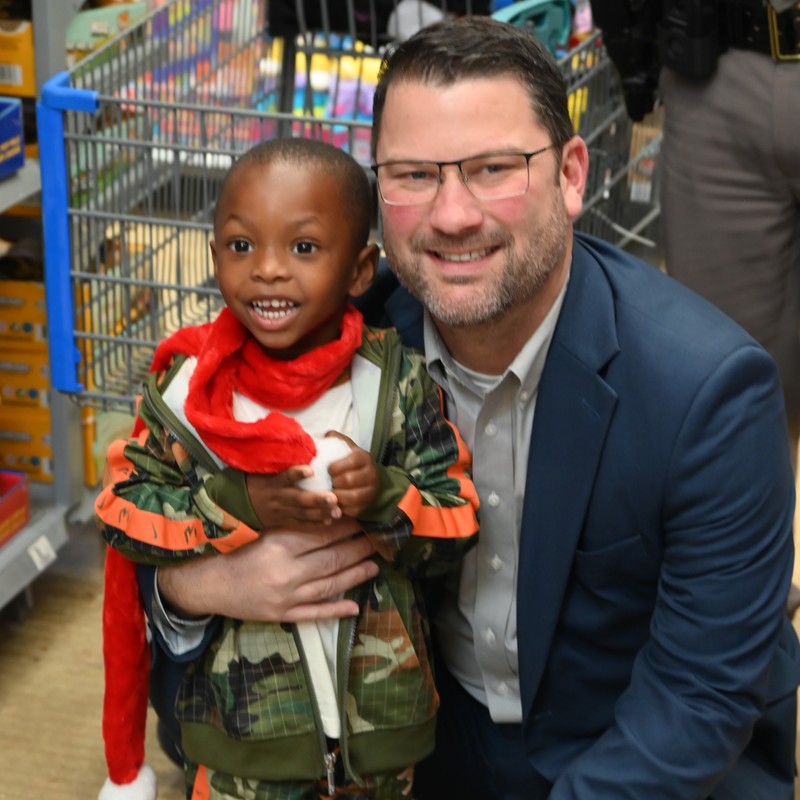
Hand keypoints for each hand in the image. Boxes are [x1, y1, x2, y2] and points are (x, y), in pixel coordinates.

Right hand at [157, 518, 378, 621]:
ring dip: (355, 575)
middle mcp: (286, 570)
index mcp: (280, 544)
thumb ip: (294, 528)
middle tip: (376, 540)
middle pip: (332, 558)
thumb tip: (329, 519)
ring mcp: (286, 596)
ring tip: (374, 566)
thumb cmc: (238, 552)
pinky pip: (315, 613)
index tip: (362, 520)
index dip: (346, 528)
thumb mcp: (265, 532)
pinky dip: (336, 610)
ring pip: (330, 584)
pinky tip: (355, 606)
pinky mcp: (283, 614)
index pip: (323, 535)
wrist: (209, 583)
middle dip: (357, 548)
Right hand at [246, 466, 341, 527]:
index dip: (297, 473)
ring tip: (338, 511)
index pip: (285, 476)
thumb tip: (300, 443)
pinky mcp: (283, 521)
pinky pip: (300, 524)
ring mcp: (281, 511)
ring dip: (321, 513)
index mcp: (272, 482)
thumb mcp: (261, 470)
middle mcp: (278, 497)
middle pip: (299, 499)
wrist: (237, 506)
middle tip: (334, 498)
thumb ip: (279, 461)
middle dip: (317, 500)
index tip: (311, 470)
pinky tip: (328, 521)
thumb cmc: (254, 481)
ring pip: (303, 513)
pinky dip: (314, 523)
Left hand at [324, 432, 378, 517]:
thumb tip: (319, 436)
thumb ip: (332, 439)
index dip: (336, 466)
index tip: (327, 469)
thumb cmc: (348, 460)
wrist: (366, 477)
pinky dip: (340, 508)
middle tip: (325, 482)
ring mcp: (370, 491)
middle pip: (349, 480)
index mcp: (363, 457)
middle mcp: (370, 474)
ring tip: (326, 494)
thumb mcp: (343, 446)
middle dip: (333, 482)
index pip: (352, 461)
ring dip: (335, 496)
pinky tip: (331, 504)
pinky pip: (353, 510)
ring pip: (352, 497)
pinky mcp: (366, 505)